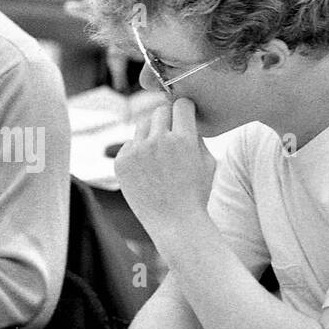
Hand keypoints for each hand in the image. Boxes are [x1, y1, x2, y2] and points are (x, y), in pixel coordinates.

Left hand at [114, 96, 216, 236]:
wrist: (175, 224)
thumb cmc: (196, 194)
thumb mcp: (207, 162)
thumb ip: (196, 135)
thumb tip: (183, 117)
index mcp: (183, 139)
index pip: (181, 104)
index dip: (185, 109)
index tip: (185, 117)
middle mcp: (158, 142)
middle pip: (160, 111)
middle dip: (168, 119)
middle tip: (172, 135)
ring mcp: (137, 152)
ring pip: (143, 125)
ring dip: (152, 133)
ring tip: (160, 154)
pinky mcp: (121, 162)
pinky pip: (129, 144)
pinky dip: (137, 152)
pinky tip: (147, 170)